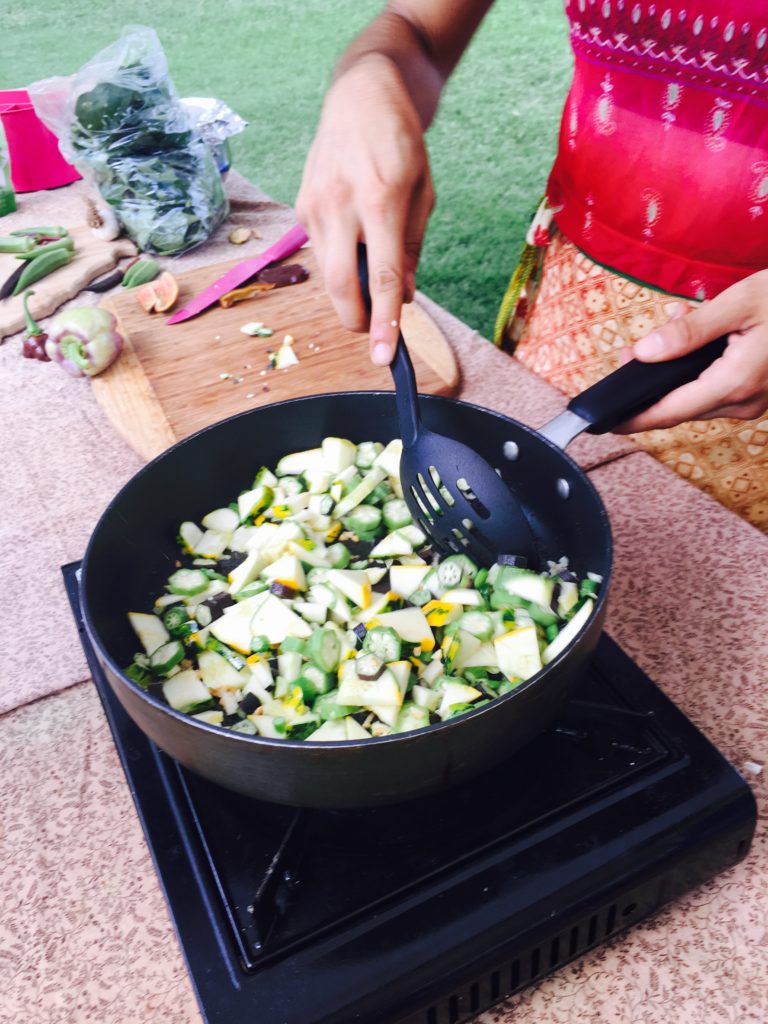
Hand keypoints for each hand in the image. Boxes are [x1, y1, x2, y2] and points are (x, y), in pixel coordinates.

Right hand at [296, 54, 434, 364]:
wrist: (361, 97)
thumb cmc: (401, 145)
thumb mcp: (424, 193)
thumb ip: (413, 247)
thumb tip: (404, 295)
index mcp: (381, 201)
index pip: (382, 277)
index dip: (384, 322)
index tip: (384, 357)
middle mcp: (342, 205)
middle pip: (340, 286)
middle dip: (356, 319)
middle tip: (374, 331)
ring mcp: (315, 206)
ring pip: (326, 275)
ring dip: (348, 290)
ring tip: (368, 273)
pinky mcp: (301, 207)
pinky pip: (321, 252)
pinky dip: (339, 260)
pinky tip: (353, 236)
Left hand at [616, 269, 767, 431]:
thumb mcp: (739, 303)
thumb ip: (689, 332)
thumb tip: (644, 353)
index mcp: (736, 383)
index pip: (669, 412)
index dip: (632, 417)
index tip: (604, 420)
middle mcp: (744, 402)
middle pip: (678, 405)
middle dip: (651, 381)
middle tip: (631, 351)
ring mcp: (754, 401)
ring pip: (697, 395)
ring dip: (677, 368)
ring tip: (678, 322)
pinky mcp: (758, 393)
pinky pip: (716, 387)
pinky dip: (700, 367)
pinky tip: (701, 332)